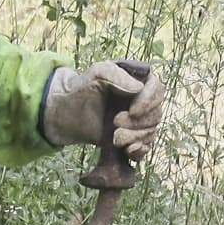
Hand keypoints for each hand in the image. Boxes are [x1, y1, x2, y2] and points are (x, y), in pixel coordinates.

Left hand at [44, 60, 167, 155]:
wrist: (66, 113)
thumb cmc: (81, 88)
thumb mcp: (96, 73)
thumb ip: (117, 75)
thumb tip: (139, 87)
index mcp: (137, 80)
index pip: (157, 89)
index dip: (149, 101)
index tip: (133, 111)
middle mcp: (142, 100)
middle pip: (156, 113)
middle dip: (138, 123)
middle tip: (115, 122)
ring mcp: (138, 120)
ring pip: (151, 131)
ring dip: (135, 137)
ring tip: (115, 137)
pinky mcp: (131, 137)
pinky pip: (145, 147)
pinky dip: (139, 151)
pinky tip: (128, 151)